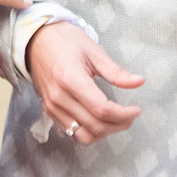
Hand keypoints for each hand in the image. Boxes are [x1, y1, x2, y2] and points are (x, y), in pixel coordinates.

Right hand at [27, 22, 143, 144]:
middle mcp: (59, 98)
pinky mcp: (49, 111)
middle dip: (118, 125)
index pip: (101, 109)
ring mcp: (52, 107)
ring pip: (82, 135)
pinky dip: (89, 131)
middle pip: (94, 126)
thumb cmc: (66, 41)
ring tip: (117, 120)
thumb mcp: (94, 51)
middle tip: (131, 116)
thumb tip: (140, 81)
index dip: (123, 114)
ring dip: (104, 132)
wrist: (37, 40)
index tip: (136, 110)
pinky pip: (71, 132)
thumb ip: (116, 72)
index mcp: (71, 79)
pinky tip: (99, 120)